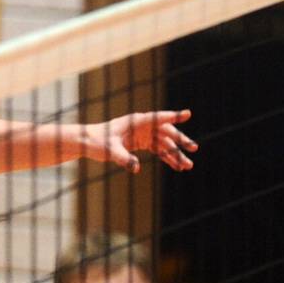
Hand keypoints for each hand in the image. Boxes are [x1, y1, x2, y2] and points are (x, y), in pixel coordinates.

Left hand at [82, 109, 196, 172]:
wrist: (89, 142)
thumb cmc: (98, 142)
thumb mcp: (110, 150)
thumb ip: (123, 158)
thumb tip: (135, 168)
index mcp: (136, 121)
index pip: (158, 117)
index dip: (173, 116)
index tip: (187, 114)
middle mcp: (142, 126)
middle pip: (166, 132)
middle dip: (180, 141)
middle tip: (194, 148)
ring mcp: (142, 134)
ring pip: (164, 144)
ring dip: (175, 154)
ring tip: (188, 166)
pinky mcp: (141, 142)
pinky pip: (158, 150)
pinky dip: (167, 158)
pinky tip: (176, 167)